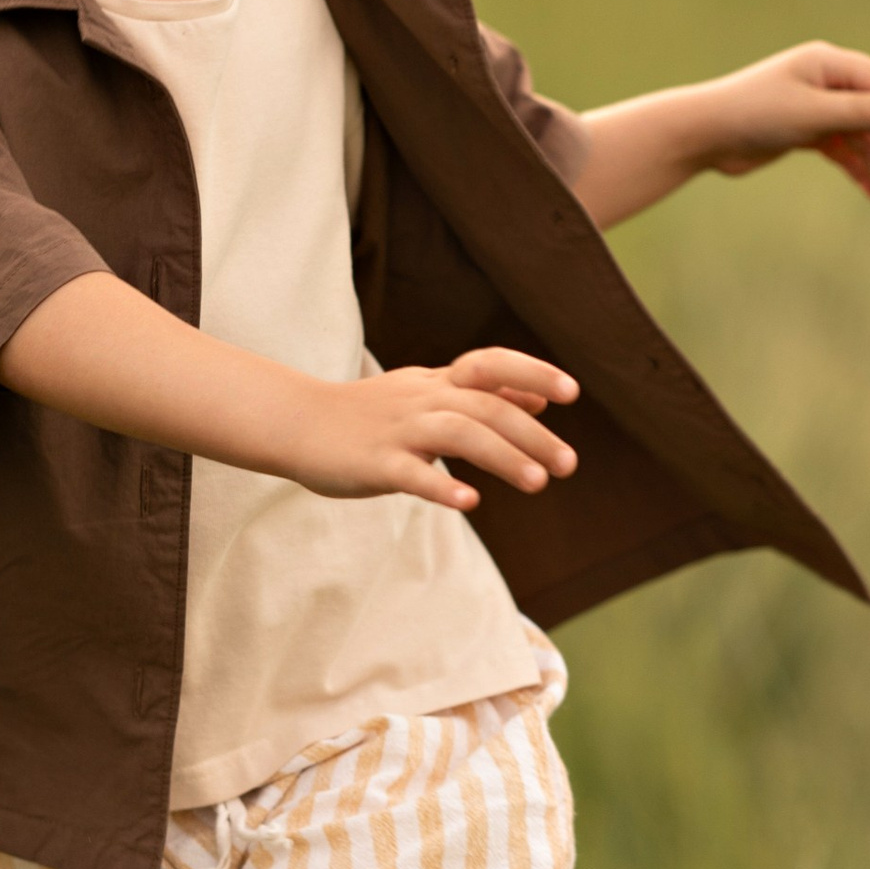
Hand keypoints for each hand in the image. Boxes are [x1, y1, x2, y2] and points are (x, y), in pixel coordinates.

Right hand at [285, 348, 580, 515]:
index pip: (491, 365)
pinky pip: (411, 474)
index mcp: (438, 383)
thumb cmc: (369, 414)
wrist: (296, 423)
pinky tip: (469, 503)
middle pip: (485, 408)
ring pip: (458, 433)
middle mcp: (423, 400)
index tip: (572, 393)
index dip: (533, 373)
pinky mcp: (374, 464)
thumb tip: (542, 397)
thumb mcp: (429, 393)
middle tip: (568, 465)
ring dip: (502, 457)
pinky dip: (441, 487)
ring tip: (537, 483)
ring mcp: (398, 431)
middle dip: (531, 435)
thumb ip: (484, 395)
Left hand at [702, 45, 869, 213]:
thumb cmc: (753, 114)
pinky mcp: (804, 132)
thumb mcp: (811, 114)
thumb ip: (858, 112)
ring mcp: (816, 107)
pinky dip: (858, 172)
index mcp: (827, 64)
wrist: (703, 134)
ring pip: (860, 140)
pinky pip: (842, 152)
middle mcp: (825, 81)